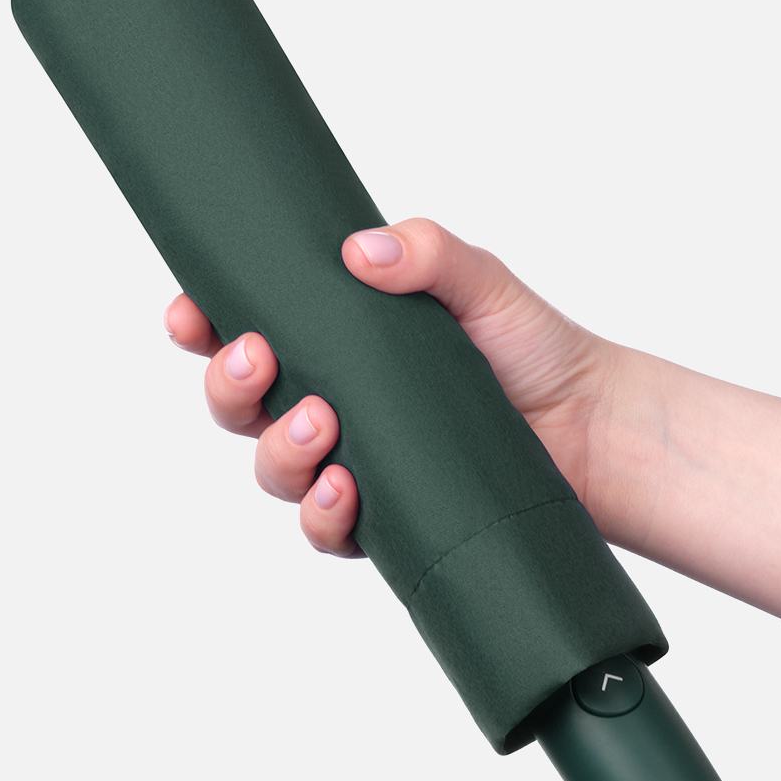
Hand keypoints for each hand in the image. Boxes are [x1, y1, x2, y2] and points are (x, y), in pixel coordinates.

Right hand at [163, 218, 617, 554]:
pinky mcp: (385, 518)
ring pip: (272, 471)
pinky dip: (322, 514)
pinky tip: (344, 490)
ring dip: (277, 451)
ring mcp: (354, 463)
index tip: (189, 313)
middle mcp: (333, 404)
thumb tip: (361, 251)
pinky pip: (327, 529)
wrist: (591, 428)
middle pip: (239, 405)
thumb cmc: (534, 351)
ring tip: (319, 426)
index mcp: (338, 341)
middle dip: (229, 384)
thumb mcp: (483, 283)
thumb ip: (428, 254)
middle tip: (259, 359)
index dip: (203, 324)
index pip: (247, 330)